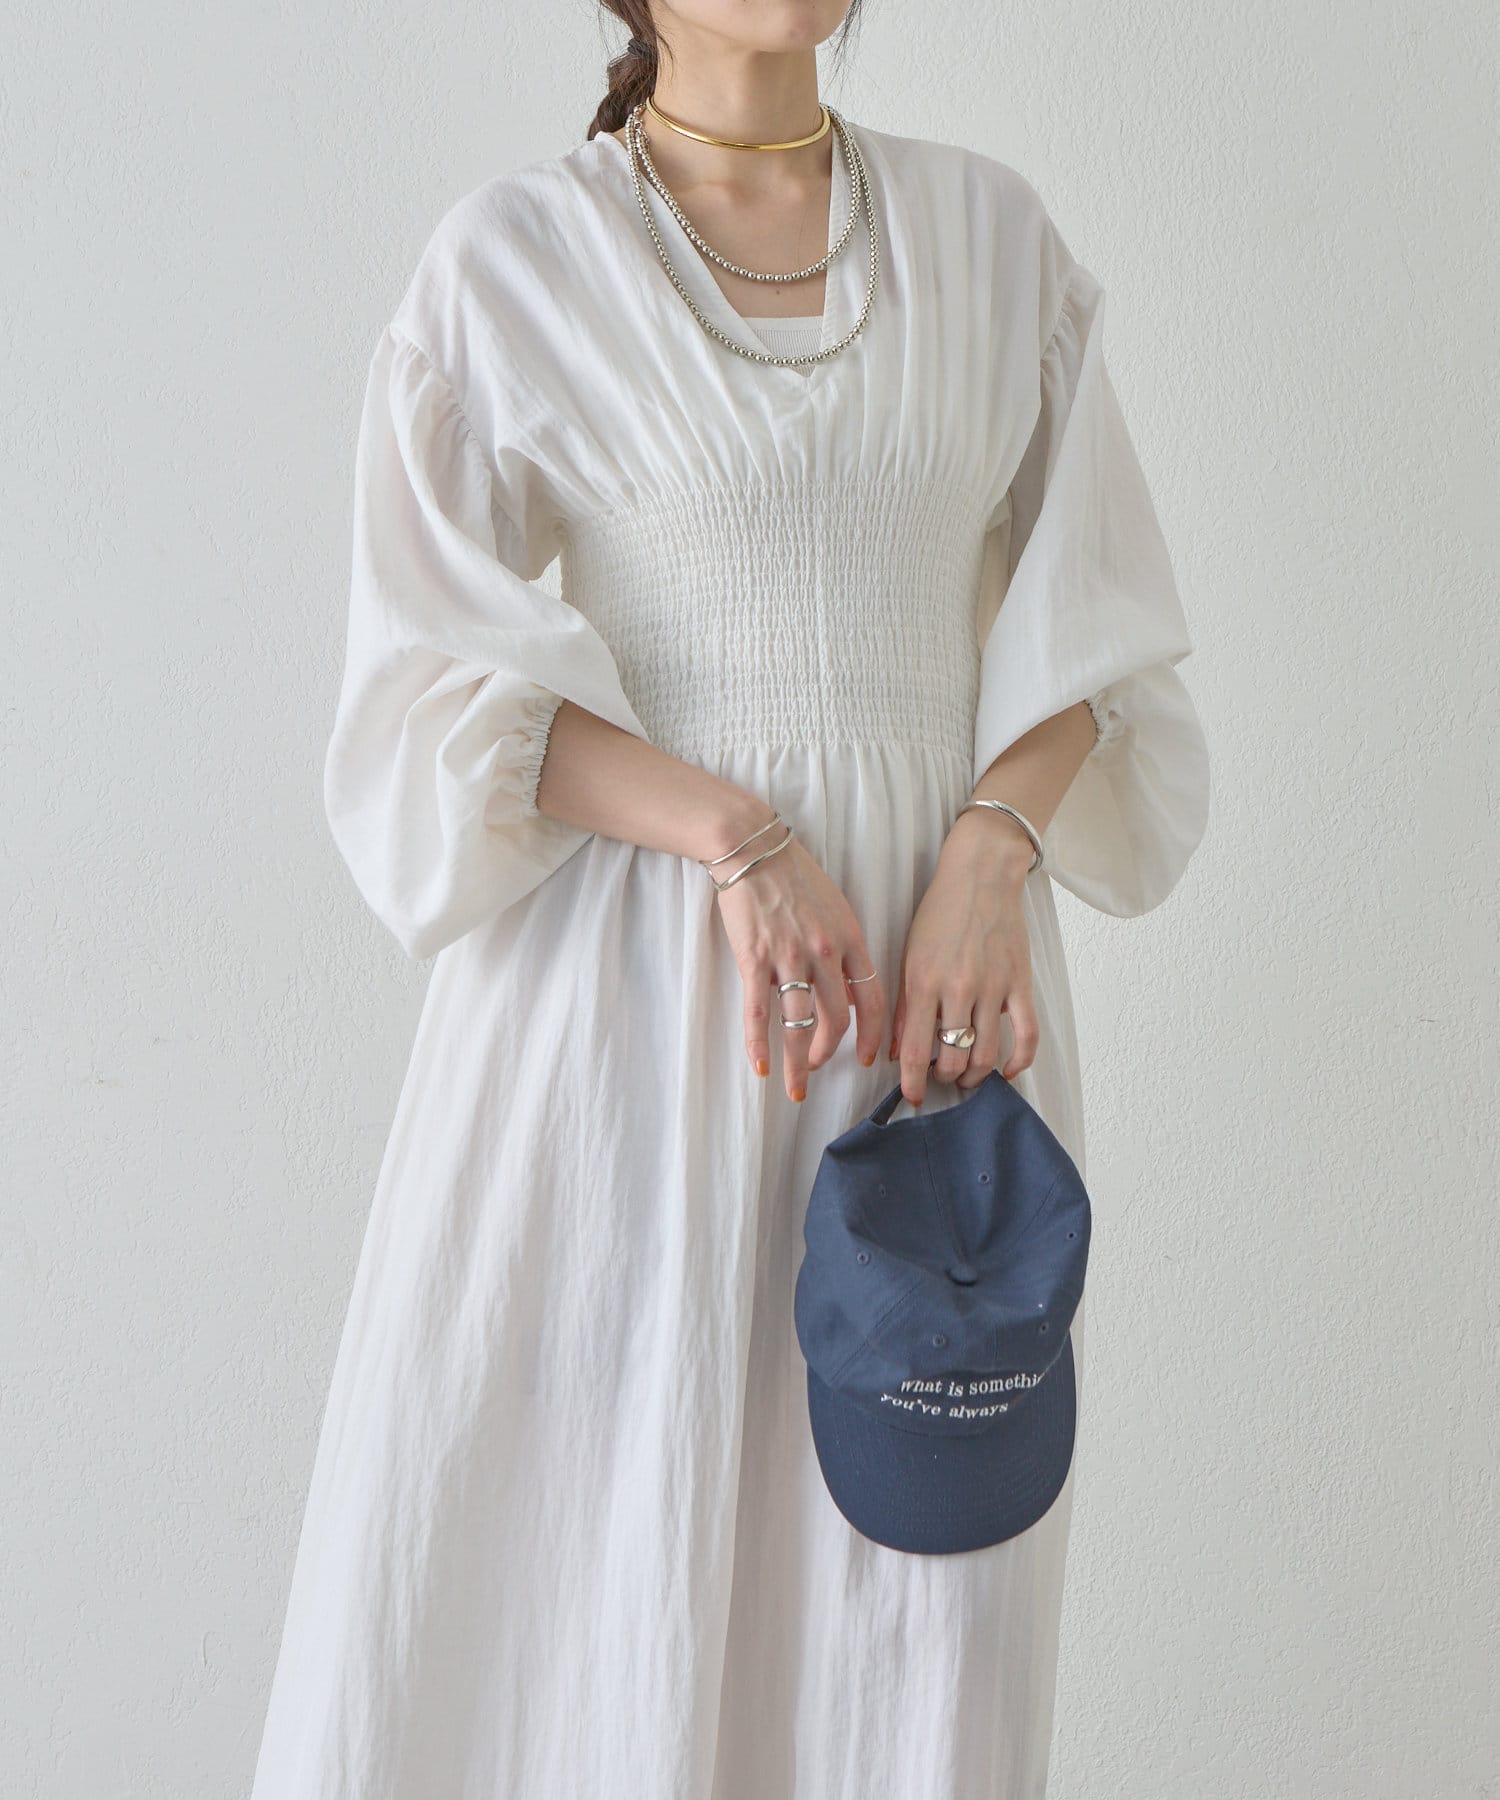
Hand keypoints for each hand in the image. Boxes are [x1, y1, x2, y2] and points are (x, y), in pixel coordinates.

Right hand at [710, 818, 886, 1101]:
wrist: (751, 846)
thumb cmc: (792, 873)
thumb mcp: (834, 906)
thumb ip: (843, 947)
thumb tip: (844, 988)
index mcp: (849, 938)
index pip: (873, 998)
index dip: (874, 1034)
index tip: (870, 1057)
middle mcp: (825, 952)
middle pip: (837, 1019)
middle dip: (830, 1052)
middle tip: (819, 1068)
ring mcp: (790, 957)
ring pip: (800, 1024)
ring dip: (800, 1061)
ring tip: (796, 1085)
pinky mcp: (754, 959)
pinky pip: (760, 1013)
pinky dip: (760, 1045)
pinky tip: (761, 1067)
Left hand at [889, 824, 1038, 1105]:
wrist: (982, 876)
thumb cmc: (940, 913)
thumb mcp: (908, 955)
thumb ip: (904, 1005)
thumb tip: (898, 1051)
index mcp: (924, 982)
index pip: (916, 1050)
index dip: (913, 1082)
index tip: (912, 1096)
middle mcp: (958, 989)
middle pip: (953, 1058)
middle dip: (944, 1079)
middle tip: (940, 1077)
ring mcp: (993, 988)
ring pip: (986, 1054)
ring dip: (974, 1075)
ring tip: (966, 1076)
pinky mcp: (1020, 983)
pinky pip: (1027, 1034)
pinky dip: (1020, 1061)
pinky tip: (1009, 1071)